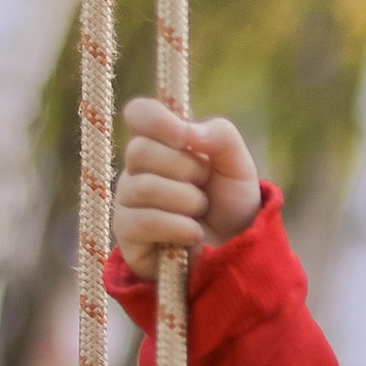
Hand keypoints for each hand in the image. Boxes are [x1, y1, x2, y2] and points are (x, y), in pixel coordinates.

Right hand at [114, 98, 263, 278]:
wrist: (236, 252)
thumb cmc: (232, 204)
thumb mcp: (238, 165)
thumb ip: (220, 136)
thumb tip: (186, 129)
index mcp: (161, 142)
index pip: (139, 113)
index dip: (157, 120)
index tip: (184, 137)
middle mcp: (137, 168)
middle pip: (141, 150)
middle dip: (186, 170)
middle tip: (204, 186)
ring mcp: (128, 200)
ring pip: (145, 187)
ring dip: (188, 201)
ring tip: (201, 212)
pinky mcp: (127, 234)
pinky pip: (143, 221)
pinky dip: (178, 227)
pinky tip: (195, 234)